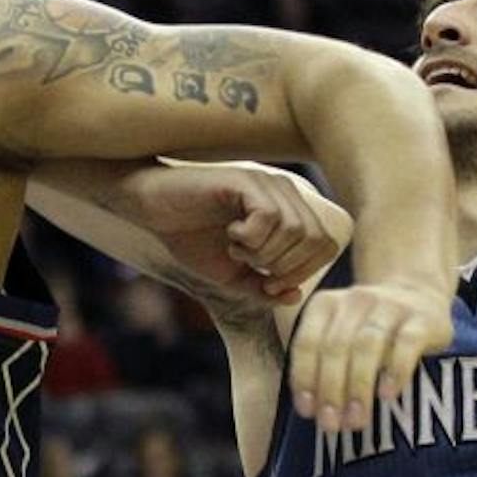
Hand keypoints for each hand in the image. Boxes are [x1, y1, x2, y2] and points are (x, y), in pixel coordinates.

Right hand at [128, 160, 352, 328]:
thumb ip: (264, 288)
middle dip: (284, 266)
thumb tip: (294, 295)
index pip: (325, 246)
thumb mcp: (233, 275)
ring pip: (294, 230)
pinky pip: (269, 217)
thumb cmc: (192, 237)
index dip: (301, 272)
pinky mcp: (245, 181)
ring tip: (236, 248)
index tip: (267, 281)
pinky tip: (231, 235)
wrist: (152, 209)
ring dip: (263, 252)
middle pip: (315, 240)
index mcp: (289, 211)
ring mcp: (265, 184)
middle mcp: (284, 193)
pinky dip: (251, 237)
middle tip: (250, 265)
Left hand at [288, 281, 454, 433]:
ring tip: (357, 420)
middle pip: (336, 346)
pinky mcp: (423, 318)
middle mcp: (355, 300)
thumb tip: (311, 410)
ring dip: (358, 386)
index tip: (308, 412)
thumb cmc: (371, 331)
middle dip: (331, 389)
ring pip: (368, 344)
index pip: (307, 342)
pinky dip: (395, 370)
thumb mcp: (342, 336)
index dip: (304, 378)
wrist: (420, 296)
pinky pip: (407, 343)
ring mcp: (391, 306)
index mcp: (325, 304)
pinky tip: (387, 395)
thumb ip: (323, 365)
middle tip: (333, 425)